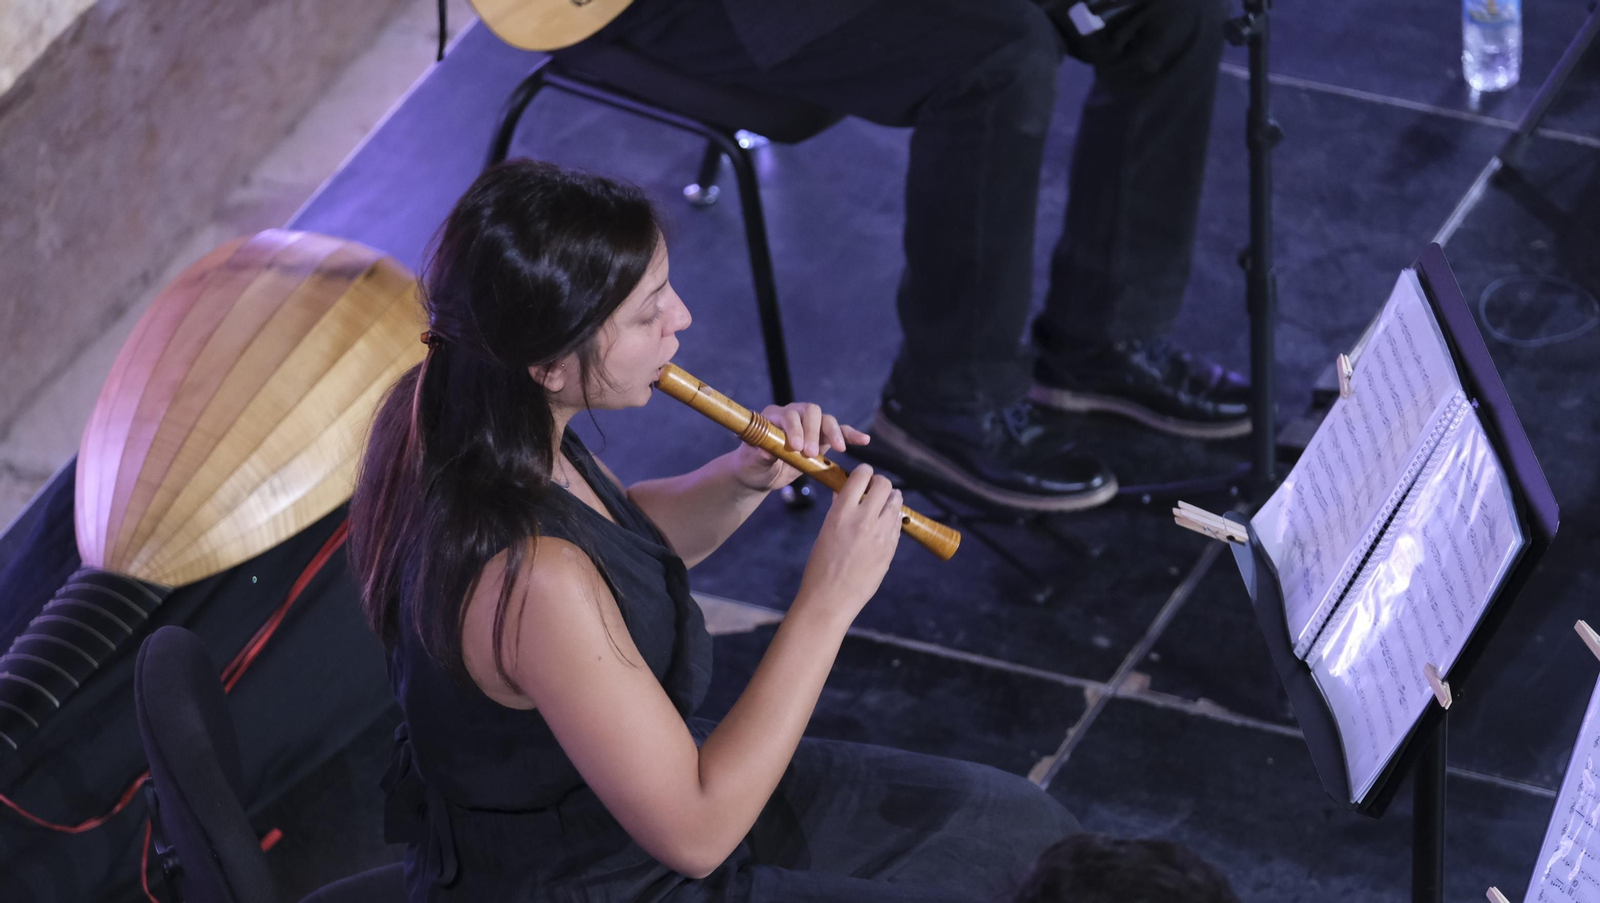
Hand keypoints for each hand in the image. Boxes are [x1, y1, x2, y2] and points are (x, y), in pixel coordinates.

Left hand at [731, 402, 870, 491]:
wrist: (761, 473)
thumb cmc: (753, 466)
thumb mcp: (752, 463)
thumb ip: (760, 455)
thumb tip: (768, 451)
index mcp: (773, 416)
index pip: (788, 415)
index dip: (794, 428)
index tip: (796, 448)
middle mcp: (793, 415)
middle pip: (811, 412)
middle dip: (813, 431)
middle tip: (811, 453)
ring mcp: (809, 425)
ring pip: (826, 419)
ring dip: (833, 433)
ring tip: (840, 449)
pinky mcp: (821, 437)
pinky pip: (839, 432)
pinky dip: (850, 435)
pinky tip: (864, 440)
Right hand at [793, 464, 902, 626]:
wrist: (831, 598)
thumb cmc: (820, 565)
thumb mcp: (825, 530)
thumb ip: (839, 508)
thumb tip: (844, 491)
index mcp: (842, 512)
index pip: (861, 475)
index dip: (864, 472)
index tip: (862, 476)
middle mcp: (864, 519)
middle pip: (884, 485)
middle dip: (879, 483)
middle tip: (873, 489)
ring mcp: (881, 534)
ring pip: (896, 502)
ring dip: (890, 499)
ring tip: (882, 505)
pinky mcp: (891, 549)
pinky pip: (897, 523)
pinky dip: (892, 519)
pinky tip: (883, 524)